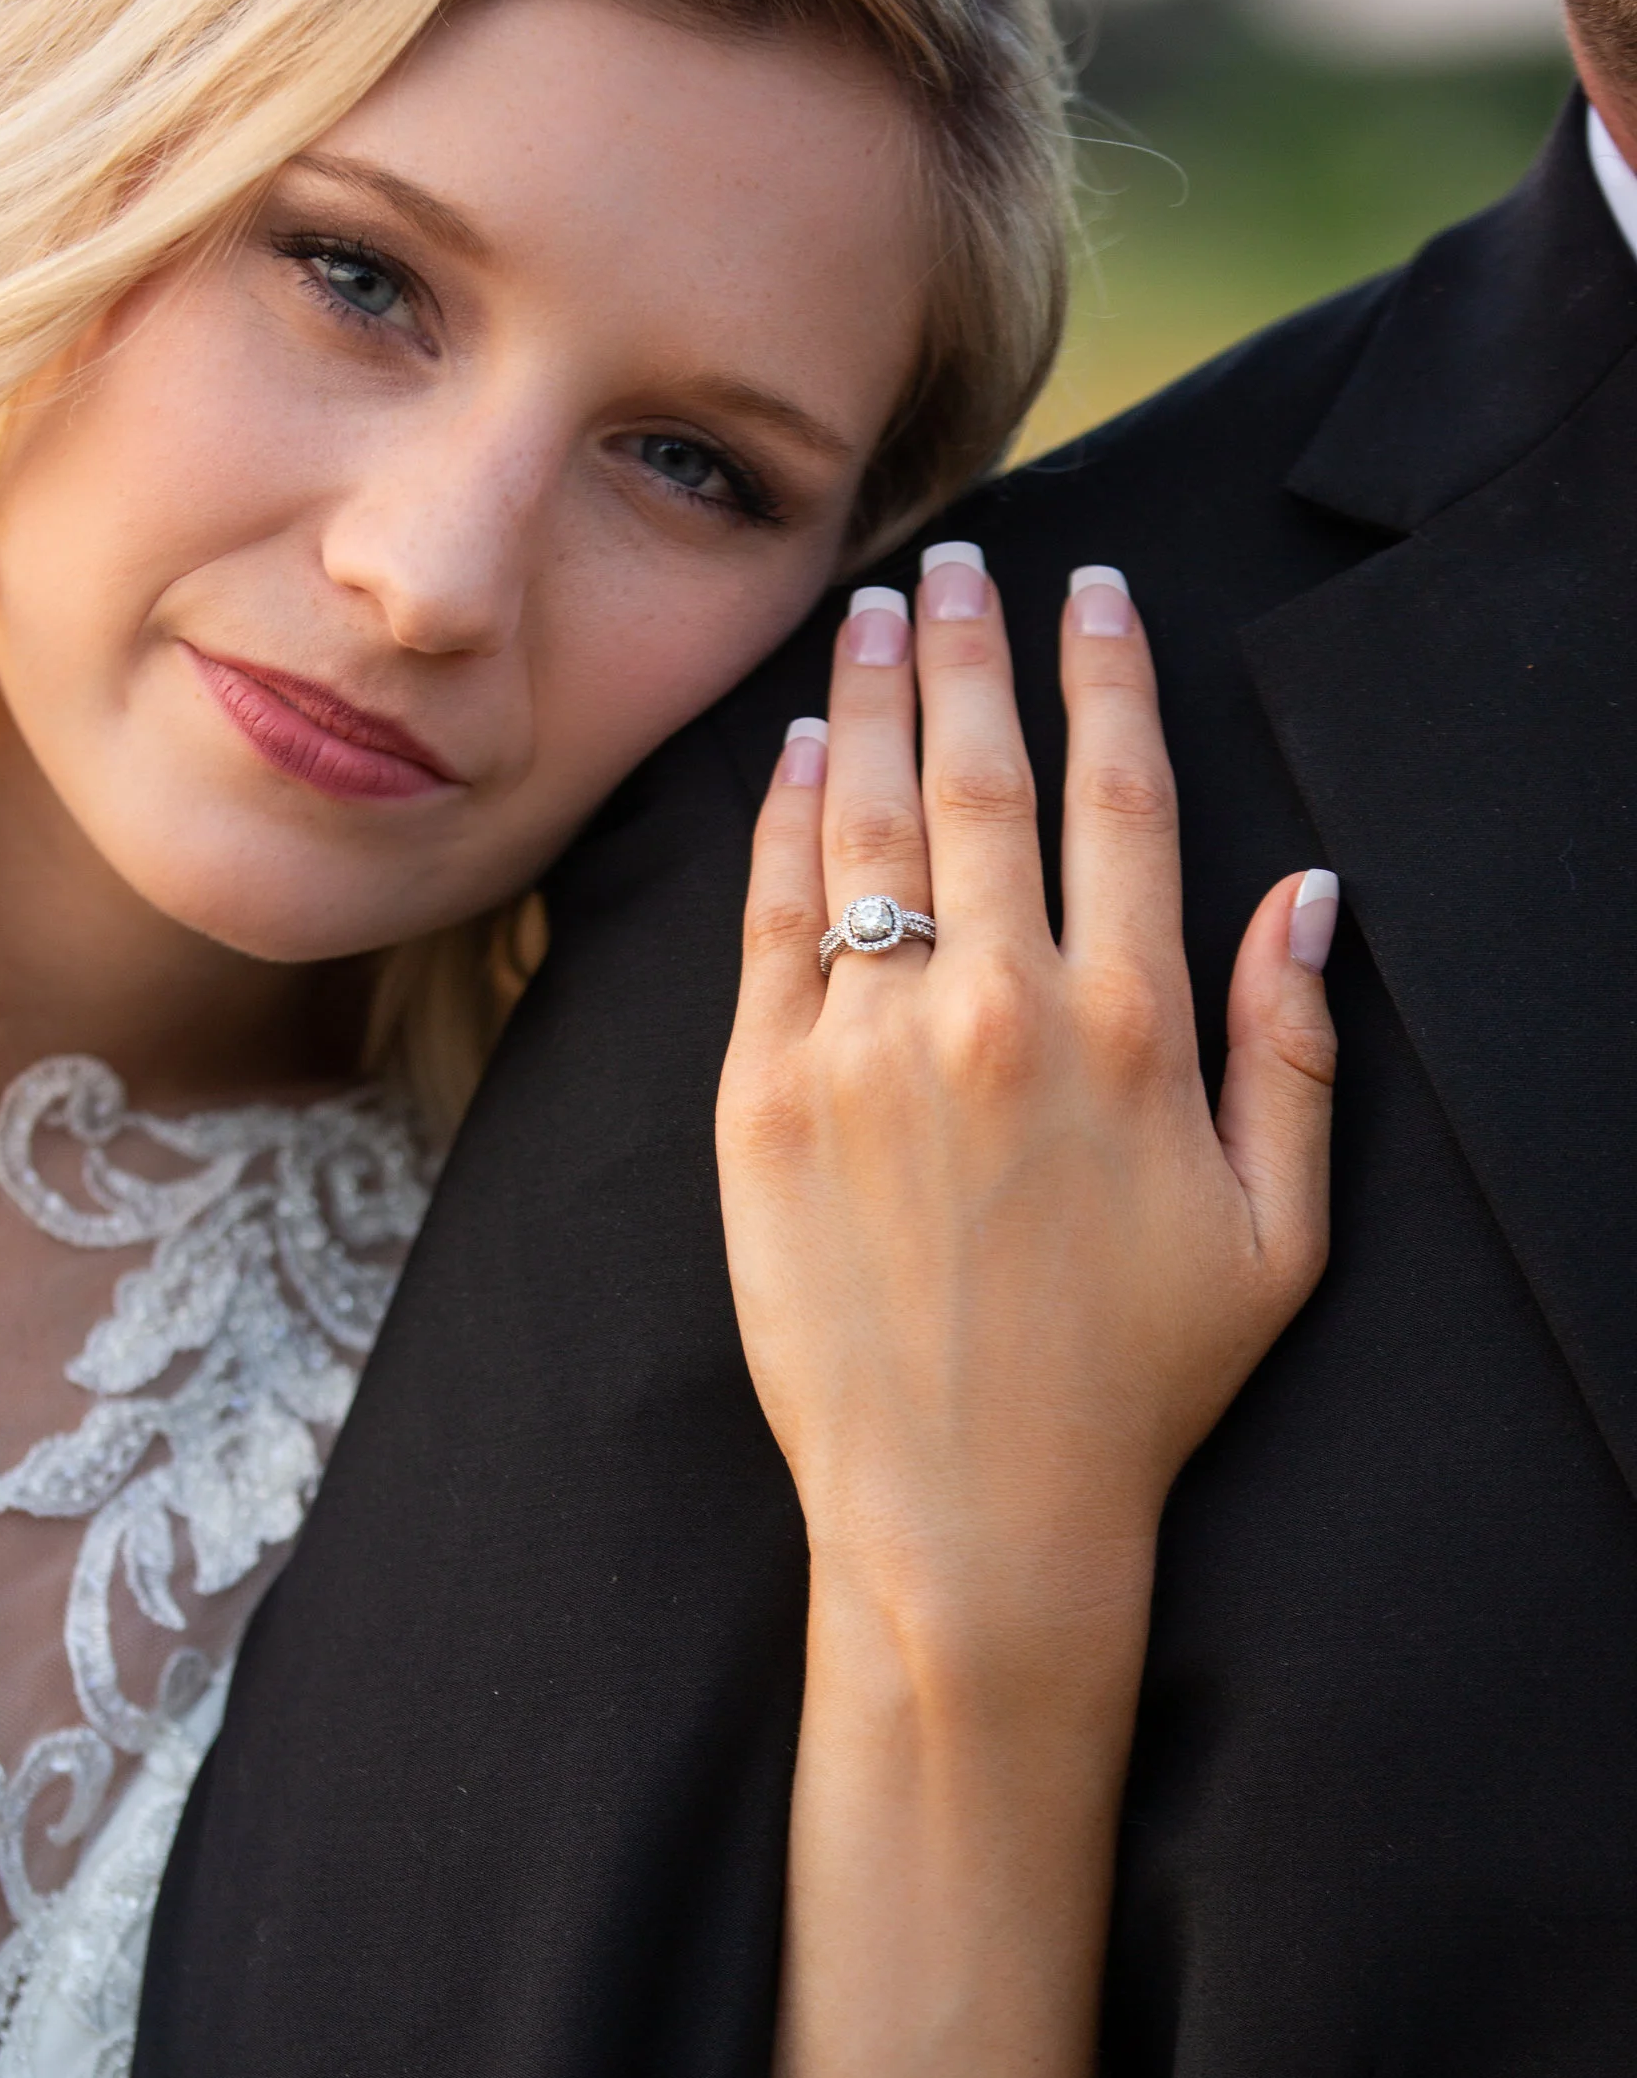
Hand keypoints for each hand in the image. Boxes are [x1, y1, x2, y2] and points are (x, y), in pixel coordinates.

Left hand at [717, 553, 1335, 1698]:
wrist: (969, 1518)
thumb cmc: (1138, 1388)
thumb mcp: (1277, 1232)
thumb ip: (1294, 1051)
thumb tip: (1313, 894)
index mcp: (1132, 1032)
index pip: (1121, 800)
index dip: (1108, 678)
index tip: (1097, 593)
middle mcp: (995, 1012)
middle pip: (983, 780)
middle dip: (974, 650)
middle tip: (958, 559)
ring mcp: (868, 1051)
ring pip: (870, 828)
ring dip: (872, 703)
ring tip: (872, 616)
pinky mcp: (764, 1103)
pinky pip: (773, 925)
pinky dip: (786, 824)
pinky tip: (798, 753)